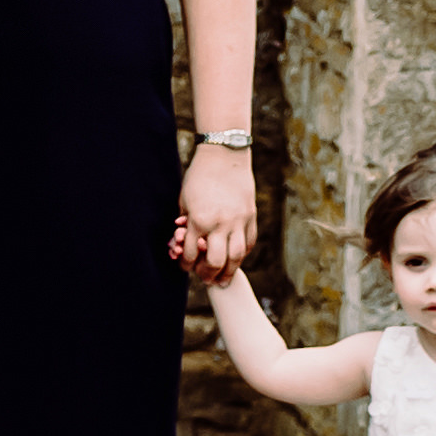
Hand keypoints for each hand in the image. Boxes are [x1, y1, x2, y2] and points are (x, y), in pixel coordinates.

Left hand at [174, 143, 256, 277]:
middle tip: (205, 278)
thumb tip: (185, 244)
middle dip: (208, 274)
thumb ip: (186, 224)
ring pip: (236, 257)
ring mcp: (239, 221)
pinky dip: (242, 254)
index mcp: (199, 220)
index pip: (191, 254)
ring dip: (229, 271)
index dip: (186, 265)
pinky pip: (249, 243)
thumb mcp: (185, 201)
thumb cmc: (199, 177)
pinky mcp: (251, 216)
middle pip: (216, 262)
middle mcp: (220, 223)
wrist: (224, 156)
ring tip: (223, 278)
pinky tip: (236, 259)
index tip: (185, 266)